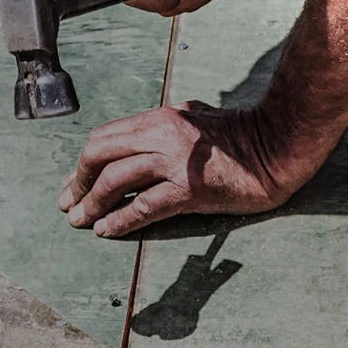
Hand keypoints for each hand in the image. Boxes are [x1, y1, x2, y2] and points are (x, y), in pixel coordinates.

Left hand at [59, 102, 300, 235]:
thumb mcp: (197, 118)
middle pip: (100, 153)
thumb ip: (166, 127)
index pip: (106, 135)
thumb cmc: (241, 134)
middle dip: (78, 181)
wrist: (277, 147)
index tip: (74, 182)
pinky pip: (142, 207)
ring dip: (91, 205)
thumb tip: (135, 143)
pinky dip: (119, 222)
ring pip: (114, 180)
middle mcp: (164, 134)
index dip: (83, 162)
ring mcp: (176, 161)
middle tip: (70, 203)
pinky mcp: (189, 188)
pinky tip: (107, 231)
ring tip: (80, 222)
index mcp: (164, 117)